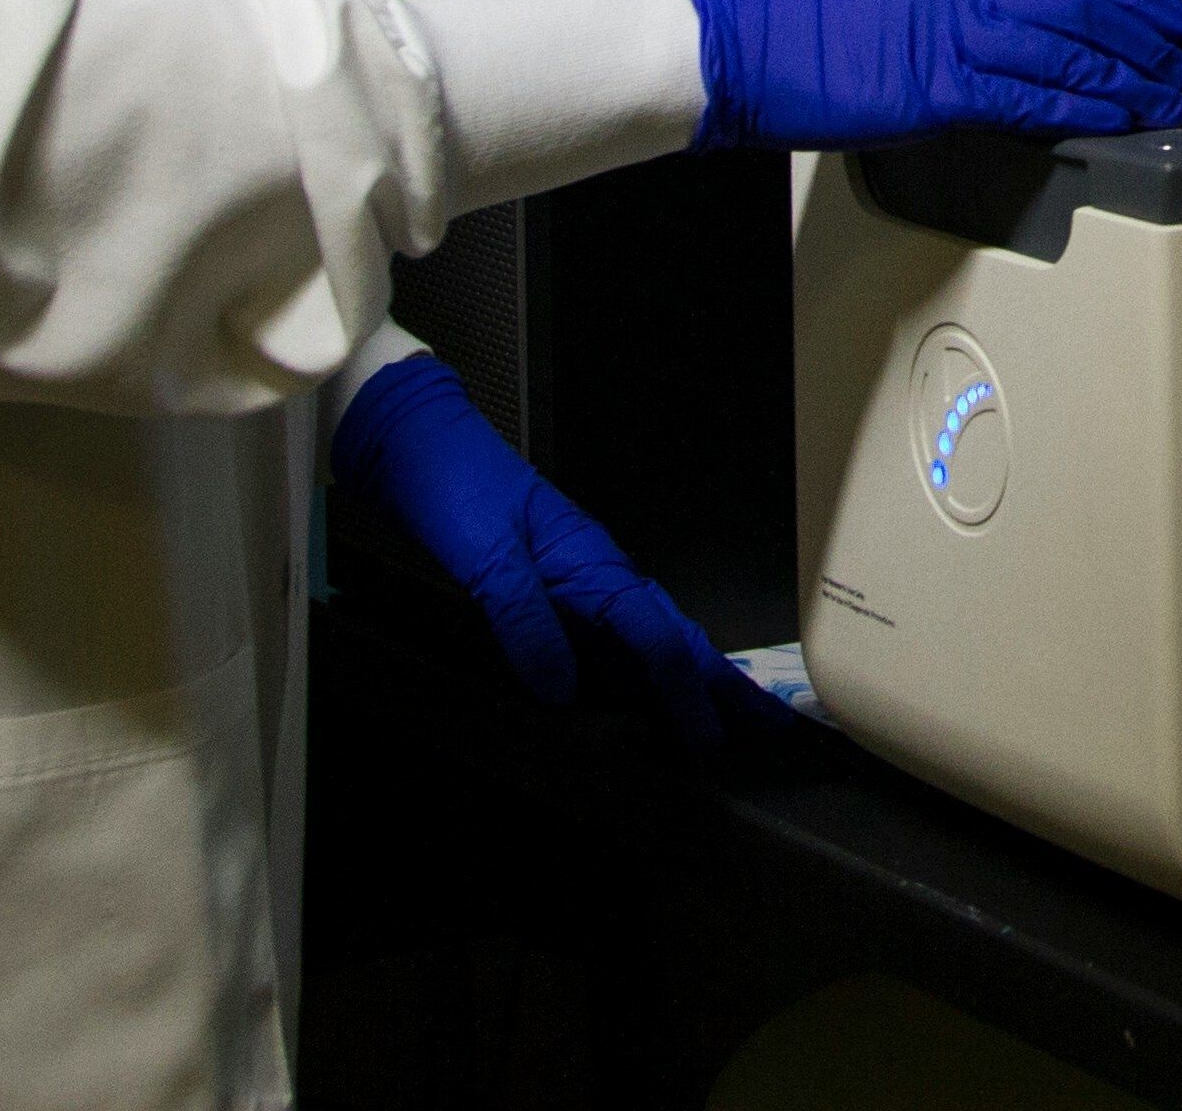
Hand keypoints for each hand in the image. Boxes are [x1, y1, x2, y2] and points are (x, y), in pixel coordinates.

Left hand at [331, 350, 787, 746]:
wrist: (418, 446)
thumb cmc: (453, 486)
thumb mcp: (485, 556)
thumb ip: (524, 620)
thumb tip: (560, 686)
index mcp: (590, 563)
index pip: (653, 637)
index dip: (683, 690)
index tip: (709, 734)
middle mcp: (594, 572)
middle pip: (672, 636)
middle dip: (719, 682)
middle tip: (762, 722)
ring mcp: (576, 579)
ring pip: (647, 637)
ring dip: (686, 676)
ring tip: (720, 715)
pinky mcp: (551, 587)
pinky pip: (609, 636)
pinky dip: (636, 667)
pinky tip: (635, 691)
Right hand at [669, 0, 1181, 154]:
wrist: (739, 35)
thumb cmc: (805, 17)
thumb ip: (963, 4)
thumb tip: (1020, 36)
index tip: (1172, 17)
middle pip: (1085, 8)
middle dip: (1148, 38)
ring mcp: (954, 34)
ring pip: (1068, 55)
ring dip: (1129, 81)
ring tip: (1168, 99)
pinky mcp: (936, 88)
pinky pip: (1028, 99)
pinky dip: (1080, 111)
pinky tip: (1114, 121)